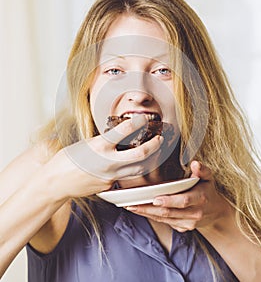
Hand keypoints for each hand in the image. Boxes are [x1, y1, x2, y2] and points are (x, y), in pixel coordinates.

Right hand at [46, 115, 163, 198]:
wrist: (55, 182)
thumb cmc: (65, 160)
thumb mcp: (85, 144)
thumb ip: (104, 141)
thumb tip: (118, 136)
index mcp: (99, 147)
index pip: (125, 131)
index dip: (138, 122)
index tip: (144, 118)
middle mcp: (108, 163)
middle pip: (140, 155)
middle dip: (154, 146)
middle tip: (159, 139)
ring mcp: (110, 177)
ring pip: (138, 169)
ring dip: (149, 160)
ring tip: (154, 152)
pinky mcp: (109, 186)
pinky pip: (124, 178)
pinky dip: (130, 170)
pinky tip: (130, 165)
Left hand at [125, 161, 231, 231]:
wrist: (216, 212)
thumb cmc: (208, 190)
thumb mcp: (208, 178)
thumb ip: (202, 170)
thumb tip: (195, 163)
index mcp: (201, 199)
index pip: (183, 200)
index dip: (169, 200)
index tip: (155, 199)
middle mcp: (194, 214)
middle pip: (169, 212)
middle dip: (149, 208)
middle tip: (131, 204)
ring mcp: (188, 223)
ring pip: (164, 218)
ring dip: (146, 213)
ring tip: (130, 206)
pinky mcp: (182, 228)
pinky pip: (164, 222)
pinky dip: (151, 216)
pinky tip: (140, 210)